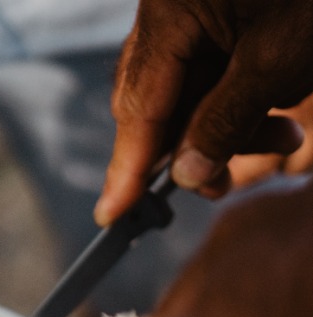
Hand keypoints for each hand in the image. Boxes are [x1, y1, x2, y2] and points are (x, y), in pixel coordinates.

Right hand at [95, 0, 312, 224]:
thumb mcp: (278, 62)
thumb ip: (224, 123)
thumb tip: (187, 175)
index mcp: (172, 7)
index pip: (138, 105)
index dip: (128, 167)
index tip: (113, 214)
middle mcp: (170, 4)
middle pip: (154, 100)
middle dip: (189, 149)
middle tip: (223, 185)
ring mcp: (191, 5)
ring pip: (186, 91)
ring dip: (225, 128)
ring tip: (285, 139)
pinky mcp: (216, 9)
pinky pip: (210, 69)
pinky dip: (237, 100)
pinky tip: (278, 112)